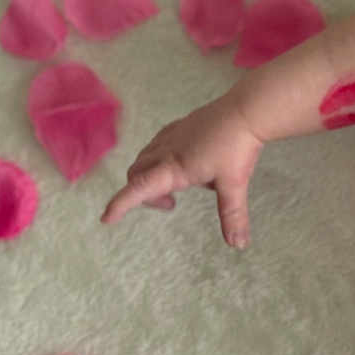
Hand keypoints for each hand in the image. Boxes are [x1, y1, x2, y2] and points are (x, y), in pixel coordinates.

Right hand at [99, 93, 263, 248]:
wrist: (247, 110)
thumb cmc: (238, 147)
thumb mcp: (234, 184)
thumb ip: (233, 215)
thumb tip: (238, 244)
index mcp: (174, 167)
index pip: (138, 188)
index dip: (121, 204)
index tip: (107, 218)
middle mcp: (166, 150)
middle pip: (136, 174)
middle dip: (142, 194)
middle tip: (170, 204)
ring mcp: (172, 135)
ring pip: (145, 158)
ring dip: (151, 176)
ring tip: (181, 186)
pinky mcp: (180, 126)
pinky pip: (158, 145)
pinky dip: (160, 160)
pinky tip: (187, 163)